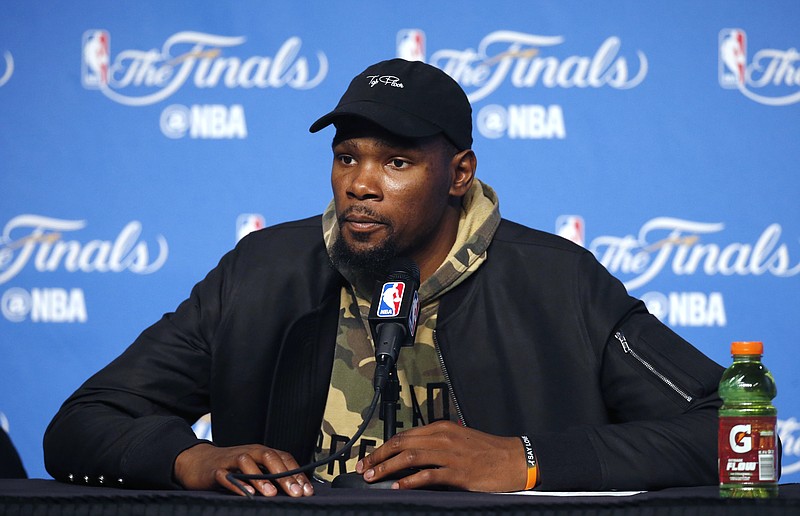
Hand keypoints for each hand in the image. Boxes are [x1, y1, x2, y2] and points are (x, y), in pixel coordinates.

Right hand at [173, 443, 313, 496]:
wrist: (198, 462)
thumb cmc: (230, 467)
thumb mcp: (254, 468)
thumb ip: (271, 475)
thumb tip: (295, 489)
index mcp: (261, 452)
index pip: (284, 458)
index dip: (297, 473)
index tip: (307, 490)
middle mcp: (249, 452)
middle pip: (269, 457)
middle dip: (284, 475)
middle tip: (296, 492)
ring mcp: (231, 460)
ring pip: (247, 463)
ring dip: (261, 479)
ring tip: (272, 494)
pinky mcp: (216, 470)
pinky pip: (226, 476)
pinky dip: (236, 484)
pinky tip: (246, 493)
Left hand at [355, 421, 526, 491]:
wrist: (515, 459)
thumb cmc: (488, 452)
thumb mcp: (459, 441)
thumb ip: (436, 446)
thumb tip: (410, 457)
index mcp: (442, 428)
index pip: (405, 435)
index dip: (383, 447)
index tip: (370, 458)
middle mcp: (443, 437)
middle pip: (402, 442)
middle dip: (379, 456)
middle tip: (364, 469)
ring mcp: (451, 454)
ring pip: (410, 456)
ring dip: (388, 468)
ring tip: (374, 477)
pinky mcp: (459, 472)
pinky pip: (429, 475)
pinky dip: (410, 480)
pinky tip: (398, 486)